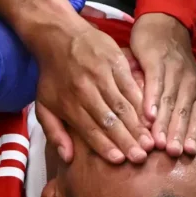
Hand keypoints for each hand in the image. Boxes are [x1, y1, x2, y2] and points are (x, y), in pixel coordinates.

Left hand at [35, 24, 153, 163]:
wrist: (60, 36)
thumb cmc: (53, 76)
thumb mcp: (43, 105)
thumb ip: (55, 133)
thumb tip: (67, 159)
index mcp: (69, 104)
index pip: (89, 129)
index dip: (105, 146)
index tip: (120, 161)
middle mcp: (86, 91)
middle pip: (109, 120)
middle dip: (126, 140)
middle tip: (141, 157)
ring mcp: (102, 76)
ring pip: (123, 105)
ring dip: (137, 125)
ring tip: (150, 141)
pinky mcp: (116, 63)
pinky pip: (131, 86)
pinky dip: (142, 102)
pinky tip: (152, 116)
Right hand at [131, 13, 195, 156]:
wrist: (163, 28)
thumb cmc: (175, 63)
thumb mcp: (192, 86)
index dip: (194, 134)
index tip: (188, 154)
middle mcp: (190, 80)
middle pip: (185, 111)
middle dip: (179, 133)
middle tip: (172, 153)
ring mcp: (174, 70)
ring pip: (170, 100)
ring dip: (164, 122)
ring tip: (156, 141)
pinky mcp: (156, 60)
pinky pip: (155, 82)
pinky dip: (151, 99)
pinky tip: (146, 115)